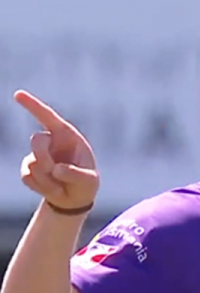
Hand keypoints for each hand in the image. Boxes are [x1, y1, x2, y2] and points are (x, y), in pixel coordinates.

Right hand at [15, 90, 99, 210]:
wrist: (74, 198)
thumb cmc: (85, 183)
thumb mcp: (89, 181)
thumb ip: (76, 174)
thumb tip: (56, 169)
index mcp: (67, 136)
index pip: (48, 117)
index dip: (33, 105)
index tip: (18, 94)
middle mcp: (50, 141)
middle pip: (37, 141)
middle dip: (46, 159)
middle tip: (58, 173)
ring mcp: (36, 155)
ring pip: (32, 164)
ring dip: (48, 180)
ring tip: (62, 185)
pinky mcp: (27, 169)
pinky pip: (27, 177)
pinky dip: (41, 187)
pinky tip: (52, 188)